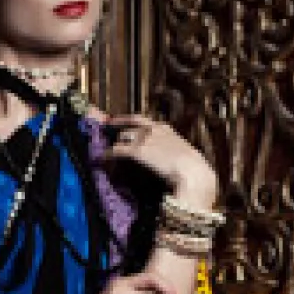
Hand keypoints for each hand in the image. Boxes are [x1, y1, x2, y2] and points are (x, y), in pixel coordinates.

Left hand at [96, 111, 217, 206]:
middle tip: (103, 138)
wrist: (193, 172)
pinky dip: (107, 154)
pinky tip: (101, 158)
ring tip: (104, 153)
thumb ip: (172, 154)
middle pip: (127, 129)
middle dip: (116, 135)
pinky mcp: (137, 151)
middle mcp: (153, 129)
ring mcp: (144, 139)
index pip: (140, 120)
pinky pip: (116, 150)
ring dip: (113, 146)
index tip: (113, 122)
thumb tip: (170, 161)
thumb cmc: (193, 169)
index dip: (124, 121)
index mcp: (164, 128)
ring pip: (121, 138)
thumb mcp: (183, 155)